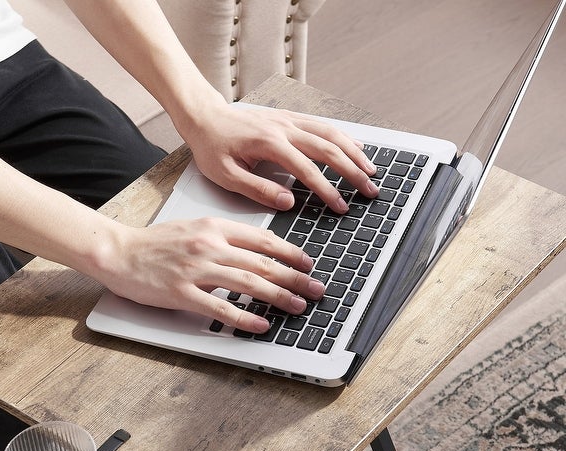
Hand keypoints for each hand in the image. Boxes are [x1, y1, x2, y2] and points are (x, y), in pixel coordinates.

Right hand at [103, 217, 325, 332]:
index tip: (308, 263)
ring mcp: (195, 270)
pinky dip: (244, 317)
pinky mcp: (182, 293)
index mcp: (214, 227)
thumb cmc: (157, 243)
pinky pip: (221, 307)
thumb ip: (225, 236)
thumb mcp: (194, 228)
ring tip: (298, 306)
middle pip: (262, 263)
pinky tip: (262, 324)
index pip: (263, 240)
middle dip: (295, 278)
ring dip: (278, 296)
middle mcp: (209, 246)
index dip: (291, 253)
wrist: (119, 252)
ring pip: (248, 284)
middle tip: (316, 289)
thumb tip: (259, 250)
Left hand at [185, 103, 378, 213]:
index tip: (342, 206)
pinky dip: (343, 136)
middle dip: (353, 172)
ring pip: (331, 133)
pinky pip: (323, 125)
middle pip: (329, 149)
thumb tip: (288, 202)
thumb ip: (258, 190)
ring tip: (372, 170)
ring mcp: (289, 120)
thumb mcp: (226, 176)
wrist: (205, 117)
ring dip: (355, 152)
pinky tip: (356, 147)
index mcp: (270, 144)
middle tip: (370, 190)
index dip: (328, 191)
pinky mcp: (290, 117)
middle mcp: (285, 128)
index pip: (308, 171)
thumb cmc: (213, 147)